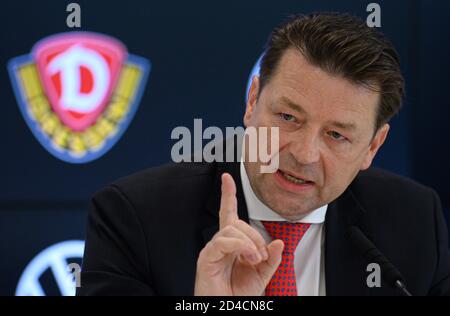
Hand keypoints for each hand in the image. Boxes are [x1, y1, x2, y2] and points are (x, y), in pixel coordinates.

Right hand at [194, 173, 283, 295]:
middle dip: (255, 235)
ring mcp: (212, 250)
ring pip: (231, 229)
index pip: (229, 213)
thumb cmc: (239, 295)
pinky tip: (247, 256)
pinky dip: (239, 246)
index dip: (228, 195)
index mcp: (232, 245)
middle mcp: (221, 244)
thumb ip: (271, 258)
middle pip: (237, 222)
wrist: (229, 309)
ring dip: (249, 242)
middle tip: (261, 256)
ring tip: (254, 259)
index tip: (227, 178)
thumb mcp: (262, 275)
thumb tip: (278, 243)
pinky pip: (222, 241)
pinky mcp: (206, 258)